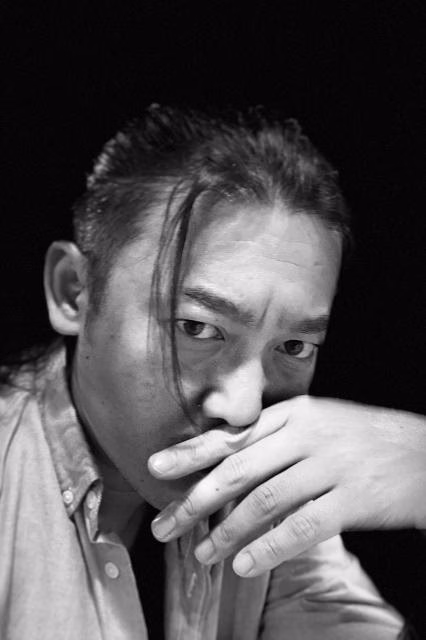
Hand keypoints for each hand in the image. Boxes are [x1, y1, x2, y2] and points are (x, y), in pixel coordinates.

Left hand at [148, 396, 425, 576]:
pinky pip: (301, 527)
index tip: (157, 467)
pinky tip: (245, 563)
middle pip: (238, 470)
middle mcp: (306, 435)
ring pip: (263, 502)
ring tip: (203, 553)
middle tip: (166, 524)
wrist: (422, 452)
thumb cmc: (362, 437)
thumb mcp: (318, 421)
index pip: (232, 436)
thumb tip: (226, 460)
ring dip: (226, 531)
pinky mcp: (352, 498)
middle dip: (196, 500)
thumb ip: (275, 435)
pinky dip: (268, 547)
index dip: (191, 452)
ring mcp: (329, 466)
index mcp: (294, 414)